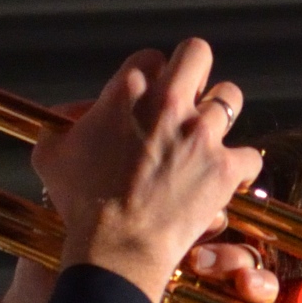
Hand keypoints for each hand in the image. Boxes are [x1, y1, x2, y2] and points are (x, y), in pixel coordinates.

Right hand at [29, 42, 261, 302]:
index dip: (151, 76)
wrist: (116, 248)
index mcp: (127, 90)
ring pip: (230, 96)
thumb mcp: (51, 155)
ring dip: (220, 112)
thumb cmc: (81, 204)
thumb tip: (71, 115)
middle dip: (194, 72)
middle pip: (196, 55)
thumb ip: (60, 123)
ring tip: (209, 134)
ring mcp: (201, 134)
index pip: (151, 57)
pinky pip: (250, 155)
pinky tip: (226, 175)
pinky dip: (240, 166)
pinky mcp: (224, 167)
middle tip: (189, 96)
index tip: (149, 98)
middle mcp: (169, 102)